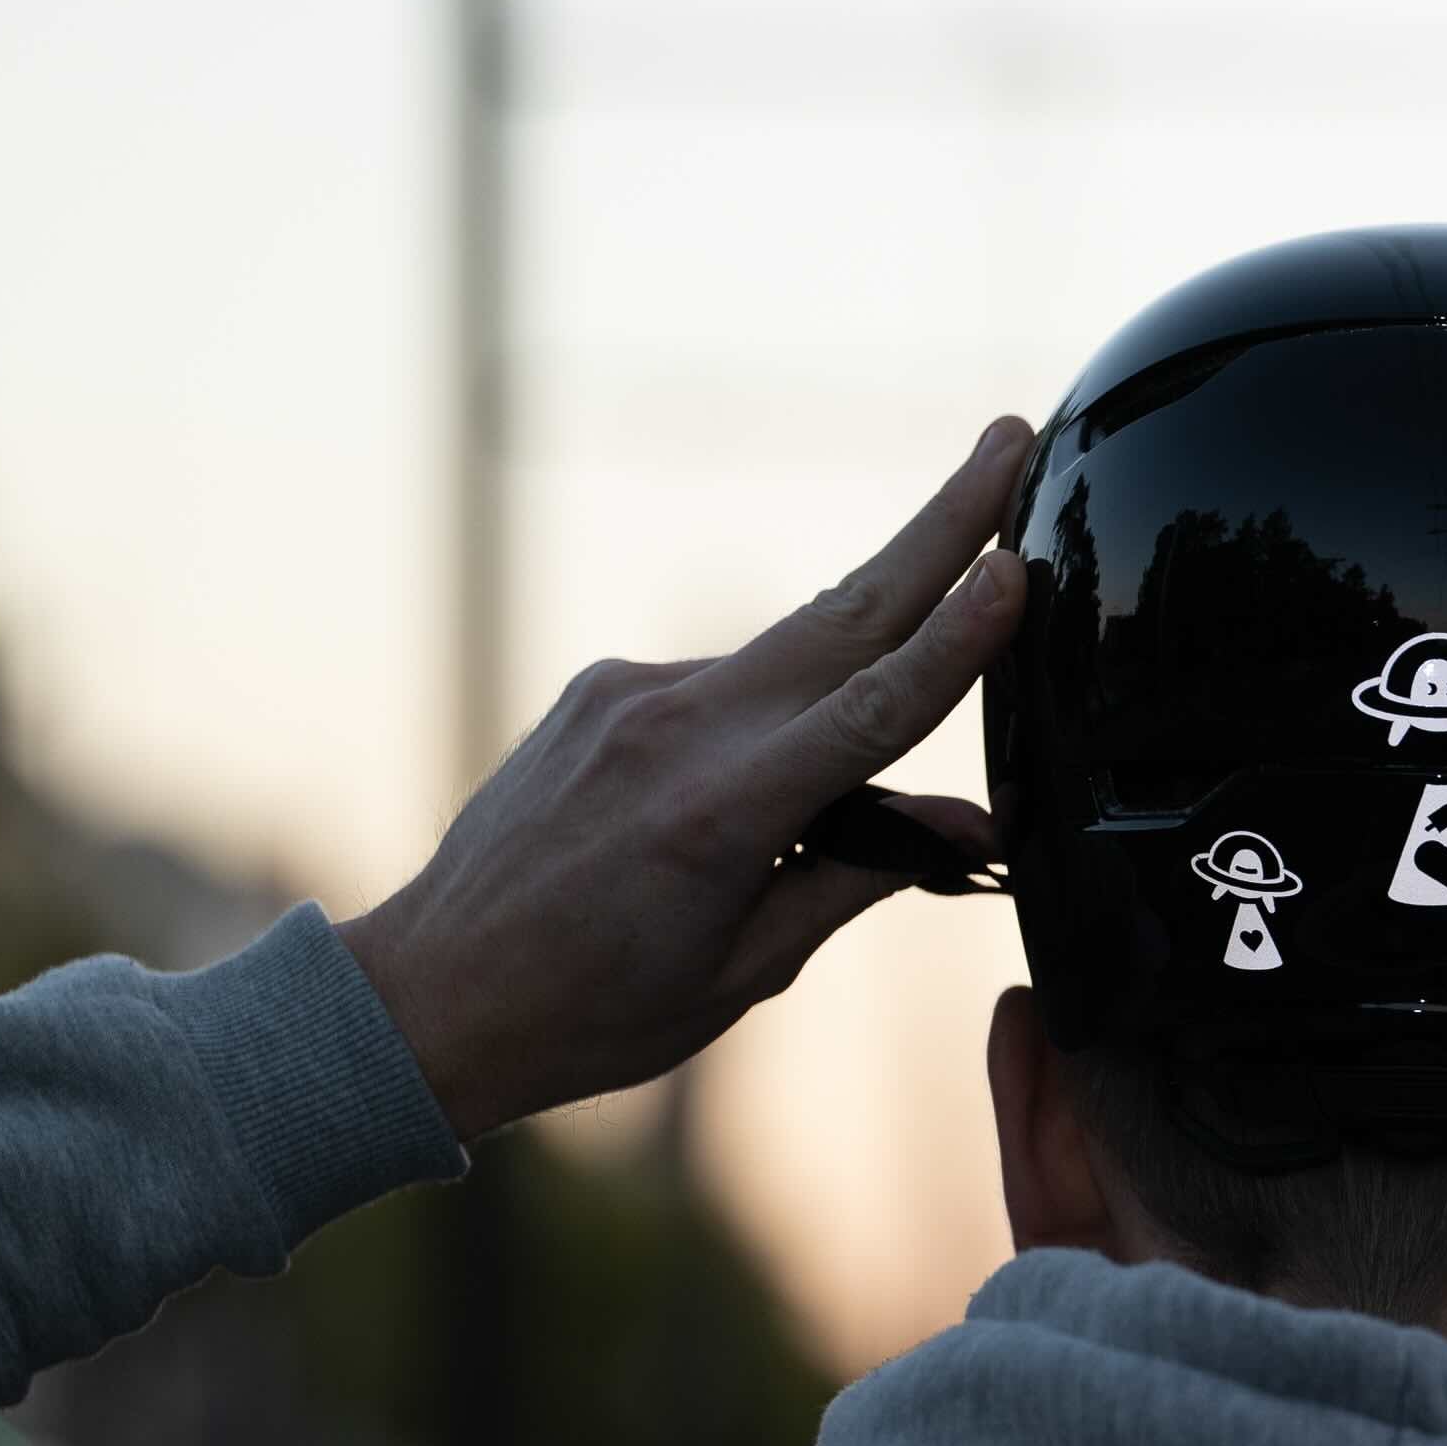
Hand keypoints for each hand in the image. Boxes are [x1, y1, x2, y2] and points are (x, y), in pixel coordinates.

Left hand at [340, 421, 1031, 1138]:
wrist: (433, 993)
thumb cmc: (596, 1009)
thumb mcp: (749, 969)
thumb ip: (858, 875)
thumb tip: (968, 821)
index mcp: (720, 813)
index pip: (871, 708)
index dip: (956, 637)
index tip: (1013, 563)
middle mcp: (675, 727)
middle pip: (843, 611)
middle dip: (940, 522)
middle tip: (1011, 436)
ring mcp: (630, 693)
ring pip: (787, 661)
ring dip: (852, 672)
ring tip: (823, 772)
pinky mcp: (602, 688)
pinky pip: (724, 689)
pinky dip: (766, 725)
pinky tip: (725, 809)